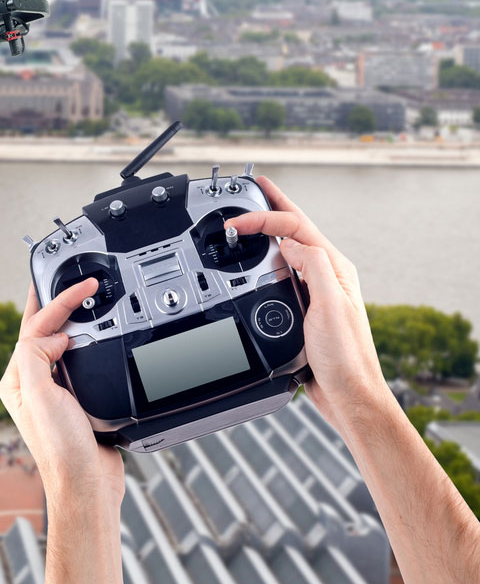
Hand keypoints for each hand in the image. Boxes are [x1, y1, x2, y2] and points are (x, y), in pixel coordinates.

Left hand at [0, 278, 124, 509]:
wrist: (88, 486)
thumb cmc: (61, 450)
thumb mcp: (40, 395)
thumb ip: (36, 356)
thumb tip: (54, 336)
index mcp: (16, 380)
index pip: (33, 329)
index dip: (57, 303)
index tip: (80, 287)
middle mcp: (31, 383)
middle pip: (43, 331)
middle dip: (57, 304)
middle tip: (73, 279)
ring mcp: (53, 391)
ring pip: (60, 344)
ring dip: (71, 320)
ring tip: (80, 298)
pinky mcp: (74, 400)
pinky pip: (78, 362)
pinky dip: (87, 343)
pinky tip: (94, 336)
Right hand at [231, 175, 389, 432]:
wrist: (348, 397)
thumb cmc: (345, 359)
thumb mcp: (330, 305)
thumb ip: (312, 266)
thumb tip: (288, 242)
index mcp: (335, 267)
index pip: (295, 226)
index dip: (263, 217)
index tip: (235, 221)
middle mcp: (327, 275)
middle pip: (295, 228)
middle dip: (273, 205)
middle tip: (255, 186)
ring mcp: (316, 291)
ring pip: (288, 248)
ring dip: (270, 229)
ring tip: (255, 214)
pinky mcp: (305, 308)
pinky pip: (284, 273)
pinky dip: (267, 259)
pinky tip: (259, 260)